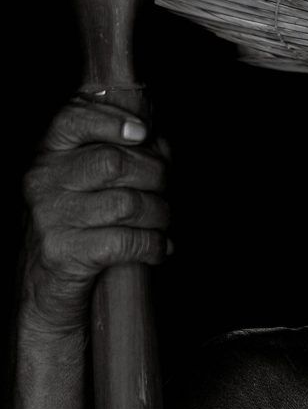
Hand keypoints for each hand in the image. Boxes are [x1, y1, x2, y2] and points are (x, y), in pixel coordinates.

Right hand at [22, 97, 170, 331]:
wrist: (46, 290)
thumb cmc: (80, 228)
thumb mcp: (88, 185)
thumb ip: (121, 154)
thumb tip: (160, 143)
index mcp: (49, 155)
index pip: (73, 118)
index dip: (112, 121)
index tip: (142, 132)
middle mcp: (44, 181)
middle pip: (114, 162)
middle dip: (155, 175)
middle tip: (163, 191)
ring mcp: (51, 217)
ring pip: (128, 203)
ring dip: (160, 214)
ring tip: (163, 223)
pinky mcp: (65, 253)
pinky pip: (126, 241)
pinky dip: (154, 245)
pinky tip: (160, 248)